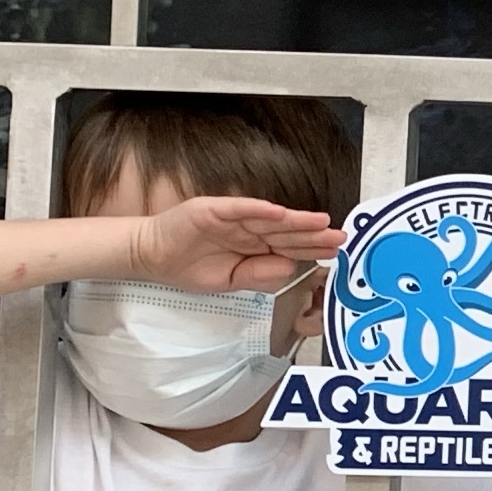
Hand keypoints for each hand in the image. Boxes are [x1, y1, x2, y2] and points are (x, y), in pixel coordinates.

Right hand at [125, 194, 342, 293]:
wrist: (151, 257)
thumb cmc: (189, 267)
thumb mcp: (230, 281)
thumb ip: (259, 275)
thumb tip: (290, 269)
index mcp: (254, 246)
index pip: (288, 247)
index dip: (312, 248)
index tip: (336, 251)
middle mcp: (248, 229)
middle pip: (286, 232)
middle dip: (313, 235)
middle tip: (340, 236)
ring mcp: (232, 218)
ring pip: (270, 219)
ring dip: (295, 220)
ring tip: (320, 222)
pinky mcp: (213, 210)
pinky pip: (240, 209)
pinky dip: (258, 210)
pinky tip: (279, 213)